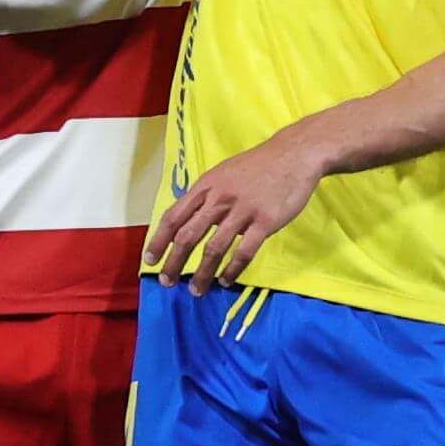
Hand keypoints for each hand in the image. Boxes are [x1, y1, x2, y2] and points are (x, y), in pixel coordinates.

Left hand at [148, 129, 326, 291]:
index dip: (159, 240)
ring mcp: (242, 210)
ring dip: (202, 274)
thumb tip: (186, 219)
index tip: (150, 260)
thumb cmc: (257, 166)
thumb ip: (205, 196)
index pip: (173, 216)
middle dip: (174, 263)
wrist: (294, 154)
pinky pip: (244, 252)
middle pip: (188, 236)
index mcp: (206, 187)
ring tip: (196, 290)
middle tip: (166, 282)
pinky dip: (232, 270)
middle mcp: (219, 199)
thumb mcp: (223, 173)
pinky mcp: (264, 221)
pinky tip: (226, 281)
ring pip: (214, 249)